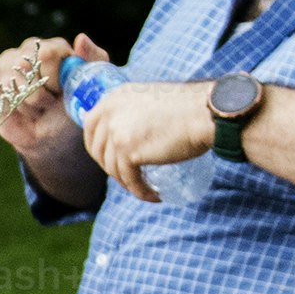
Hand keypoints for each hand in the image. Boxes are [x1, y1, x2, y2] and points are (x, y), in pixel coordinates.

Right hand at [0, 33, 104, 186]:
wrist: (50, 137)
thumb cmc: (71, 110)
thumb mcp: (89, 85)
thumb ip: (93, 58)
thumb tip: (81, 38)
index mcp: (54, 47)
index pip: (47, 53)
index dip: (53, 79)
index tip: (60, 93)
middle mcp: (29, 49)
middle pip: (25, 66)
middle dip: (38, 94)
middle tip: (48, 104)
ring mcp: (7, 62)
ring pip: (10, 82)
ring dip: (25, 104)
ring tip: (35, 109)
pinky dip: (8, 107)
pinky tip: (18, 110)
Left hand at [78, 71, 214, 203]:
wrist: (204, 113)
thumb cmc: (187, 108)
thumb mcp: (149, 100)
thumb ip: (134, 111)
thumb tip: (127, 132)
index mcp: (114, 97)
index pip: (90, 125)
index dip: (95, 146)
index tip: (107, 158)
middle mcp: (110, 112)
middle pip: (98, 149)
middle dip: (110, 167)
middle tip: (129, 176)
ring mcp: (117, 132)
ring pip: (113, 168)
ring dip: (128, 182)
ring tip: (145, 186)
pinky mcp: (129, 152)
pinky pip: (130, 180)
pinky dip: (141, 191)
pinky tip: (154, 196)